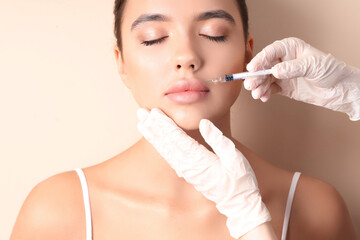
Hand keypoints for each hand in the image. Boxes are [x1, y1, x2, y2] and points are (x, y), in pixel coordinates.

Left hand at [137, 108, 270, 238]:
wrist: (238, 204)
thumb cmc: (240, 181)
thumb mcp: (235, 158)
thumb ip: (218, 140)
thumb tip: (204, 123)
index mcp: (200, 160)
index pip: (178, 139)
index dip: (165, 124)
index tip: (155, 112)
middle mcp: (189, 166)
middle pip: (167, 143)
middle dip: (153, 127)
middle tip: (141, 112)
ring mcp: (186, 171)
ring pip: (165, 150)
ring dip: (153, 136)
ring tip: (142, 123)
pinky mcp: (187, 173)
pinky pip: (169, 157)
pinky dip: (159, 146)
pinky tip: (154, 139)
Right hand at [244, 37, 359, 120]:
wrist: (339, 89)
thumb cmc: (330, 71)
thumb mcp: (312, 66)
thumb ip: (292, 68)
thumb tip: (275, 70)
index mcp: (290, 48)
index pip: (270, 52)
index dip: (260, 60)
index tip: (252, 69)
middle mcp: (284, 61)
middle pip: (263, 67)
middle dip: (256, 76)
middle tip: (251, 84)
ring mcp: (283, 74)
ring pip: (264, 79)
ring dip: (258, 87)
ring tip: (257, 94)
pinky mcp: (283, 87)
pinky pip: (269, 89)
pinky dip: (264, 93)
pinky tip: (264, 97)